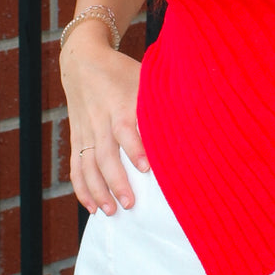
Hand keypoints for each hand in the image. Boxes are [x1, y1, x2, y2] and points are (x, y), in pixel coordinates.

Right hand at [61, 23, 147, 214]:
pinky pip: (76, 166)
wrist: (82, 61)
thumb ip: (163, 98)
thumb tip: (199, 114)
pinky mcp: (77, 138)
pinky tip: (92, 207)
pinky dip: (82, 188)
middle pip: (106, 155)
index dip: (135, 149)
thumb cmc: (122, 72)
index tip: (147, 168)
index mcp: (120, 105)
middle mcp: (101, 121)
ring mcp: (86, 131)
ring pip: (88, 165)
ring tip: (111, 212)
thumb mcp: (144, 77)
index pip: (126, 130)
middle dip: (117, 181)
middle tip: (131, 203)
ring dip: (98, 190)